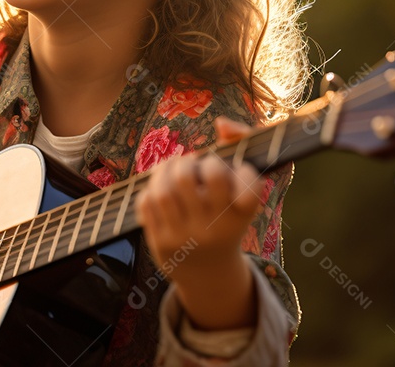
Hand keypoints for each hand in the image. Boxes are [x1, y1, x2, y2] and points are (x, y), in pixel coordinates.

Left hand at [134, 117, 264, 329]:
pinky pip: (146, 203)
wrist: (207, 271)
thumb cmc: (224, 213)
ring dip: (163, 172)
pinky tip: (159, 190)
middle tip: (188, 165)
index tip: (230, 177)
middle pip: (191, 179)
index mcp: (241, 213)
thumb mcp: (239, 186)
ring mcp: (187, 237)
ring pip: (164, 191)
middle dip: (187, 163)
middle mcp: (216, 227)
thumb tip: (221, 123)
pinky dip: (150, 189)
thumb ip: (238, 144)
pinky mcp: (162, 243)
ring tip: (170, 169)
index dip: (240, 174)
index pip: (247, 185)